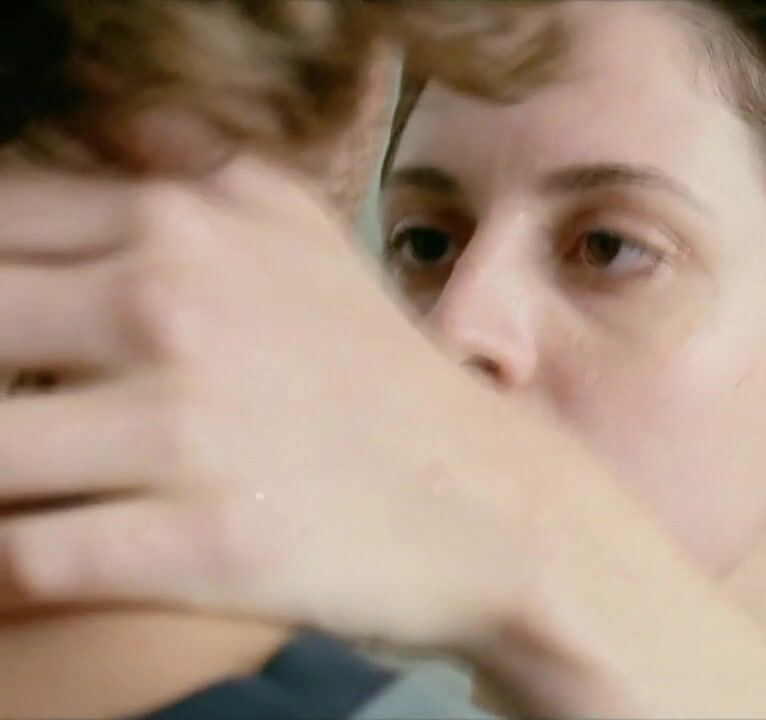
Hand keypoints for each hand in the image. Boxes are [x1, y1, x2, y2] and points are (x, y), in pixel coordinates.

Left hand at [0, 156, 555, 649]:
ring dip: (0, 477)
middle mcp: (174, 306)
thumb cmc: (383, 379)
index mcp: (188, 222)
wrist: (491, 502)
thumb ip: (200, 175)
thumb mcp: (305, 237)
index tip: (26, 343)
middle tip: (38, 414)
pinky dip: (19, 567)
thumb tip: (117, 126)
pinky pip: (25, 559)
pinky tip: (63, 552)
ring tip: (46, 483)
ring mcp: (185, 428)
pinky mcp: (199, 546)